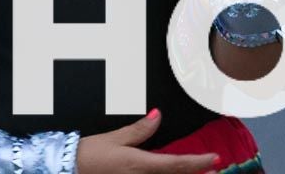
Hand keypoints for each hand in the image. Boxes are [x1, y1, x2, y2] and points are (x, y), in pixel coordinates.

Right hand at [77, 110, 218, 173]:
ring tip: (200, 172)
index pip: (176, 164)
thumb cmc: (88, 156)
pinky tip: (173, 173)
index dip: (198, 162)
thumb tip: (157, 116)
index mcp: (140, 164)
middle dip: (196, 173)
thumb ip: (139, 130)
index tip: (214, 159)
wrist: (68, 169)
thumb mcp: (115, 139)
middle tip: (216, 170)